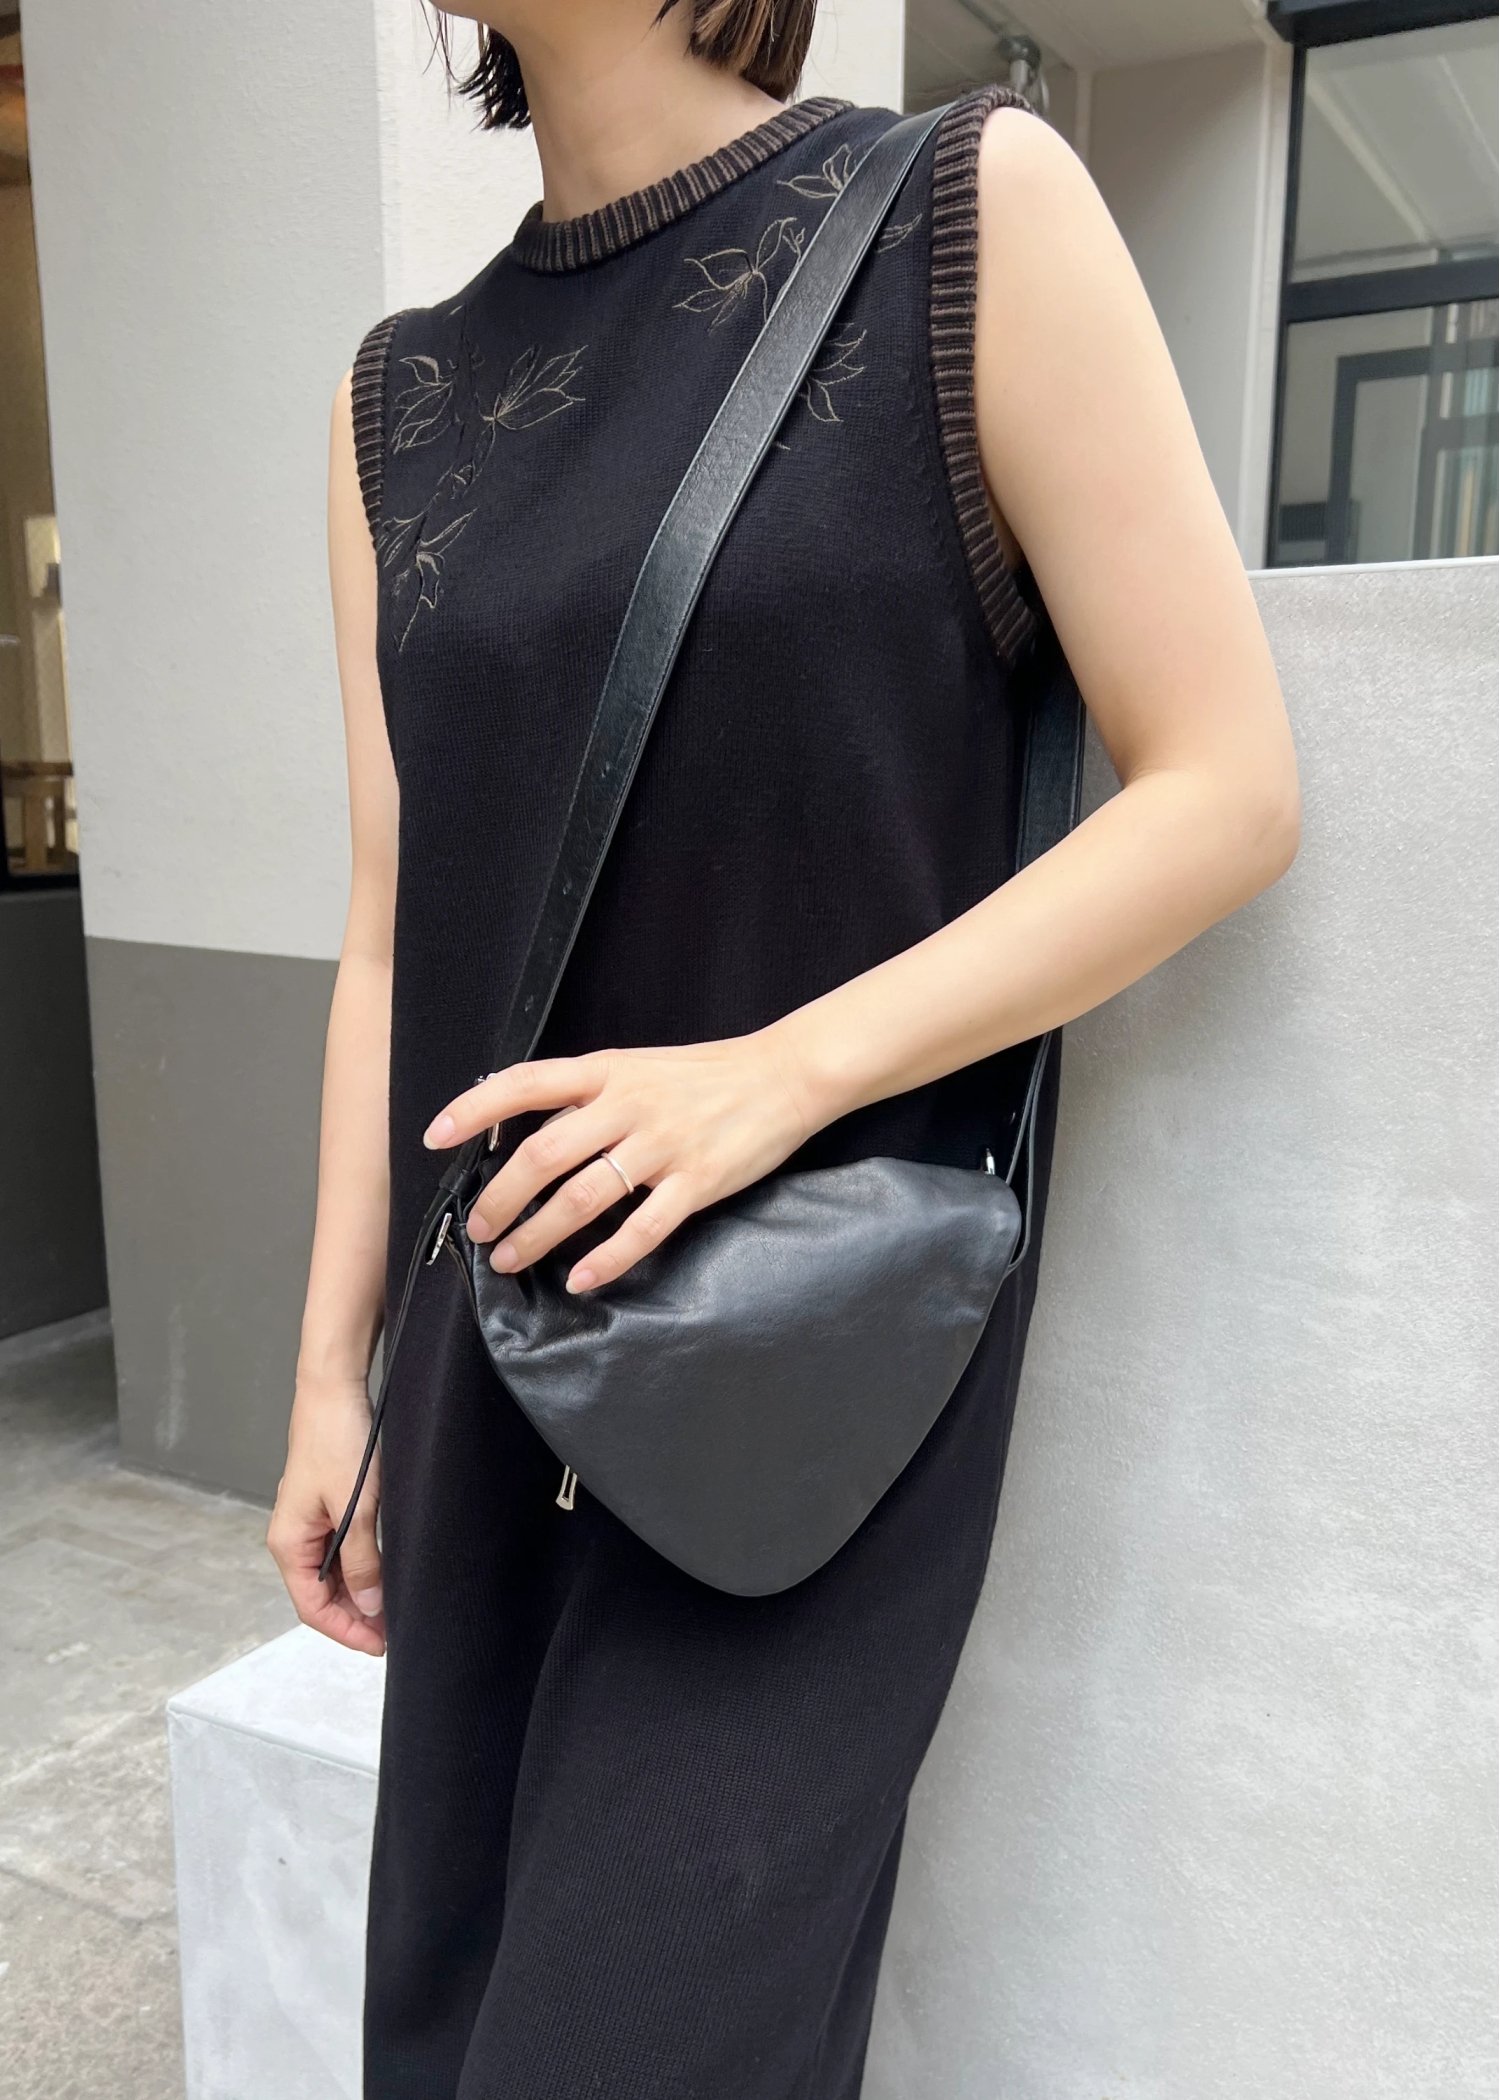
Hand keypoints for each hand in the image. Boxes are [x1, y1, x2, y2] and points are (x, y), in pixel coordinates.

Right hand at [266, 1377, 385, 1656]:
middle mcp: (293, 1537)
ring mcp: (308, 1521)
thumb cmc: (337, 1442)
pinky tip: (382, 1573)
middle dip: (354, 1617)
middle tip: (393, 1631)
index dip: (346, 1631)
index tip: (380, 1645)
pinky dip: (358, 1568)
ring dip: (358, 1594)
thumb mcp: (357, 1509)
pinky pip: (338, 1550)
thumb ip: (362, 1563)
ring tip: (392, 1608)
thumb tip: (370, 1607)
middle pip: (320, 1595)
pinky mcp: (325, 1505)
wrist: (333, 1391)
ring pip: (331, 1574)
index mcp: (288, 1543)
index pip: (312, 1607)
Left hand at [423, 1031, 818, 1291]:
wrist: (783, 1075)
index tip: (436, 1137)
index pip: (525, 1084)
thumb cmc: (706, 1075)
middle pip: (543, 1156)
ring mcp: (663, 1145)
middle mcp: (628, 1105)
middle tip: (481, 1229)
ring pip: (583, 1198)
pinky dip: (606, 1259)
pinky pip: (642, 1229)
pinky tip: (581, 1279)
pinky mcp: (697, 1182)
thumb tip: (529, 1130)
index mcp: (608, 1071)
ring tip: (512, 1259)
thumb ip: (587, 1097)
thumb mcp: (638, 1068)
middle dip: (500, 1199)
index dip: (474, 1109)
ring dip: (538, 1235)